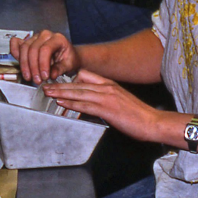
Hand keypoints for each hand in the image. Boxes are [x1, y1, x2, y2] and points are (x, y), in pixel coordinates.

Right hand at [10, 30, 79, 83]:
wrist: (67, 55)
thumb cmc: (69, 58)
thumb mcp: (70, 64)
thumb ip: (61, 69)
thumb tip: (52, 74)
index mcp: (57, 38)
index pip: (46, 49)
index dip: (43, 64)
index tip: (44, 77)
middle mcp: (45, 35)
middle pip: (33, 49)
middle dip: (33, 67)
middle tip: (37, 80)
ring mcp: (35, 37)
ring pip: (24, 48)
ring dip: (25, 65)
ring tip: (30, 77)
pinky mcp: (28, 42)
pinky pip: (18, 45)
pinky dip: (15, 54)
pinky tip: (19, 63)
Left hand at [42, 70, 161, 141]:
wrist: (152, 122)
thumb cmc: (137, 114)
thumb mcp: (118, 101)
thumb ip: (103, 99)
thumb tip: (87, 105)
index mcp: (109, 84)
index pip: (85, 75)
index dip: (70, 78)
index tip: (57, 81)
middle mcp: (107, 87)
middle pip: (78, 84)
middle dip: (60, 85)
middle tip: (45, 86)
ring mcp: (107, 97)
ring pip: (79, 92)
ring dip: (61, 92)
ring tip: (48, 92)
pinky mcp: (107, 109)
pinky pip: (85, 105)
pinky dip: (71, 103)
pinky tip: (61, 102)